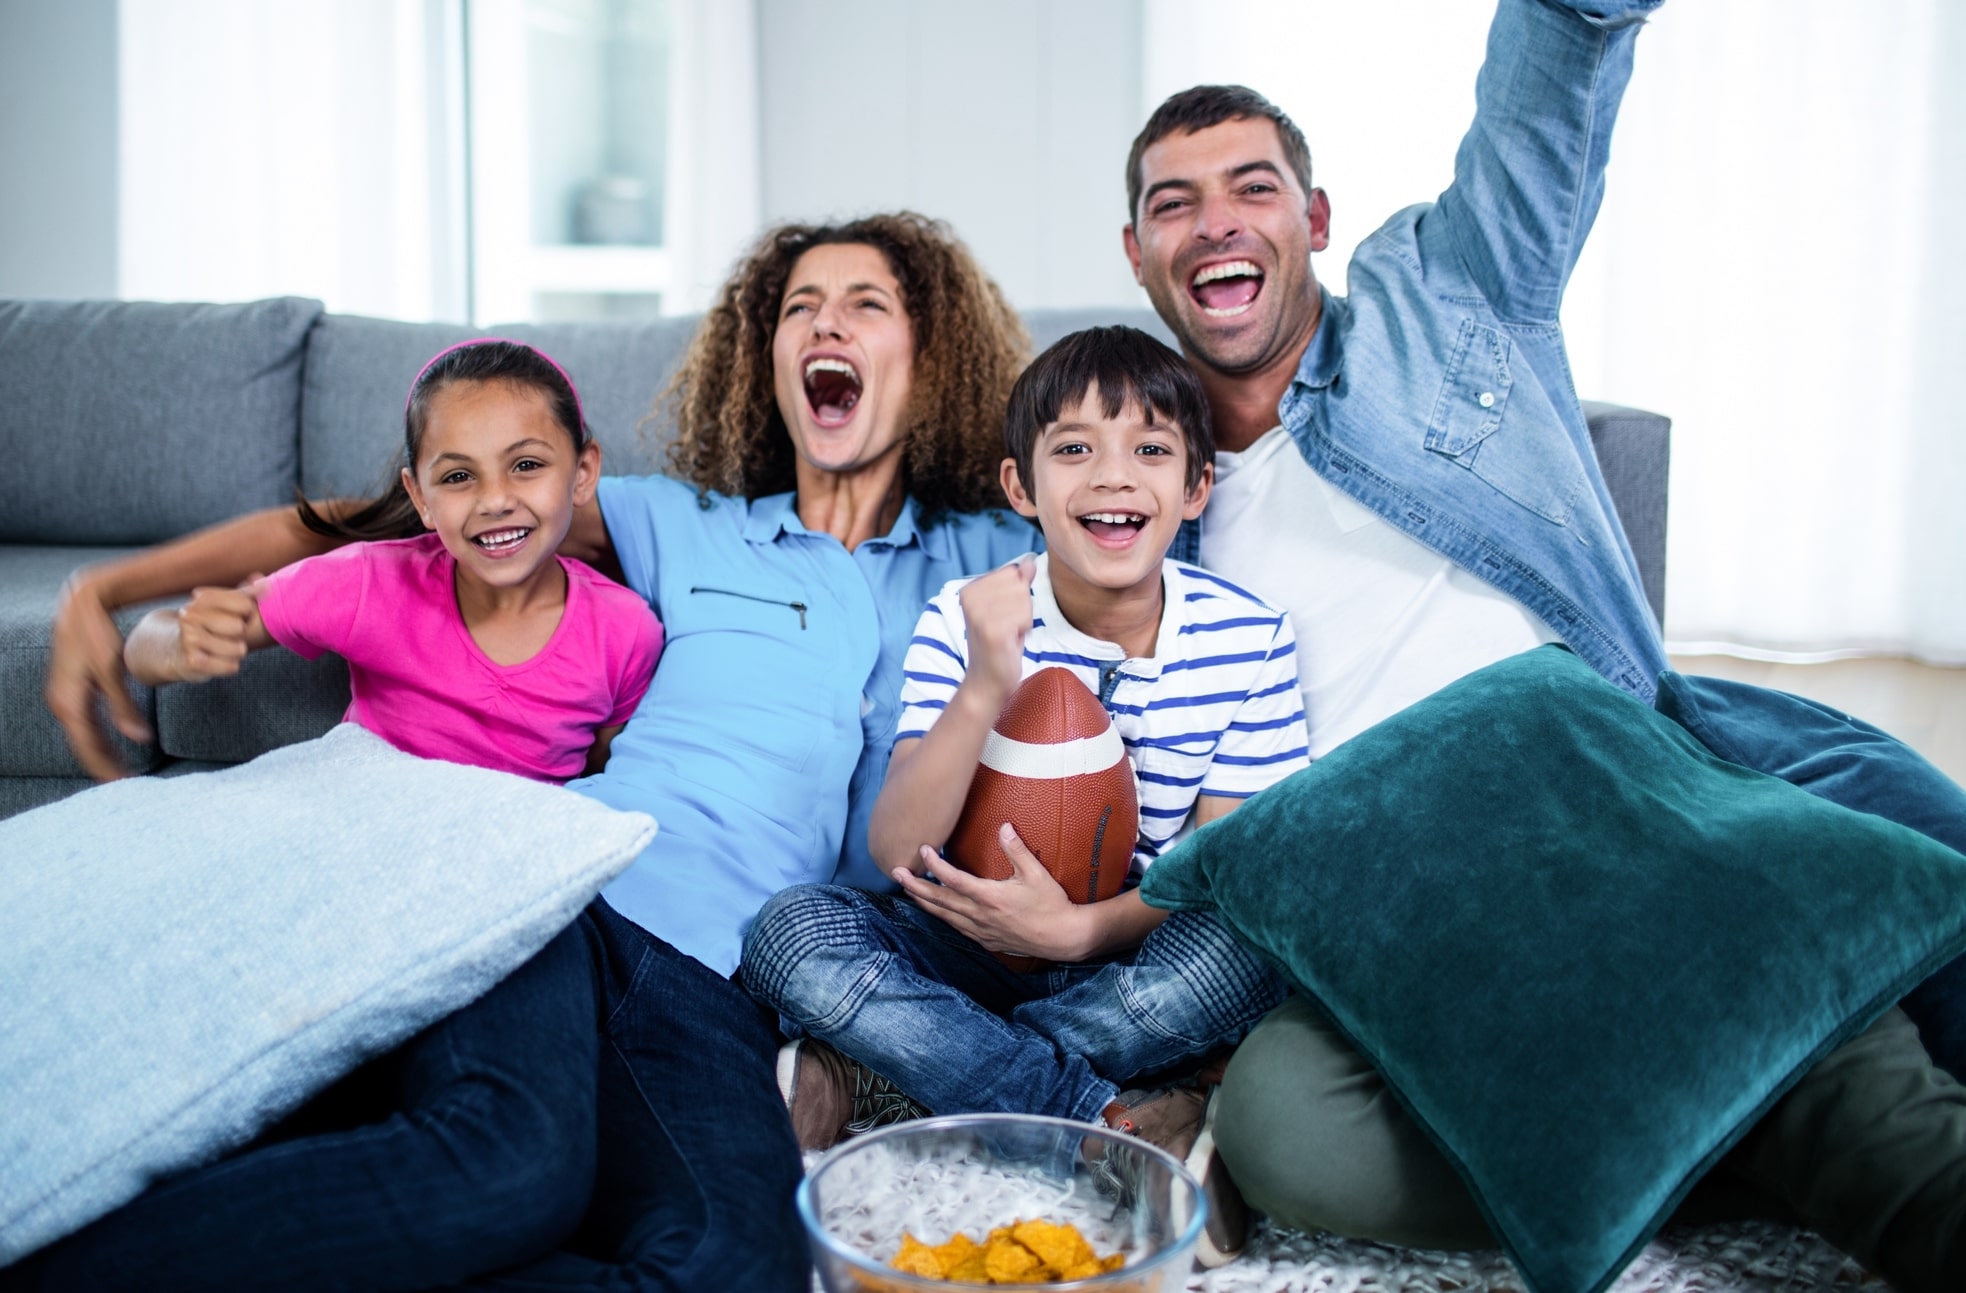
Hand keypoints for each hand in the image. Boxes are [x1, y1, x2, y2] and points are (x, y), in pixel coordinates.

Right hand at [46, 575, 150, 779]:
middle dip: (105, 765)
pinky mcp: (70, 693)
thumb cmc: (97, 636)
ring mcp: (64, 699)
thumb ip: (125, 707)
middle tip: (128, 784)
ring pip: (83, 736)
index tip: (125, 784)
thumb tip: (140, 739)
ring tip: (124, 771)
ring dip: (102, 754)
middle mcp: (61, 705)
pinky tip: (114, 746)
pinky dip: (99, 738)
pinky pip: (84, 724)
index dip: (106, 767)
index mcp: (69, 703)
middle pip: (84, 746)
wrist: (80, 610)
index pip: (88, 747)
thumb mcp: (113, 671)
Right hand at [167, 579, 265, 681]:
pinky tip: (217, 660)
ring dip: (236, 651)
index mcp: (201, 598)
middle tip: (227, 634)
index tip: (239, 615)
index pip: (245, 604)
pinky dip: (230, 666)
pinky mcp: (193, 662)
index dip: (249, 613)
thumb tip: (261, 580)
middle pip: (240, 627)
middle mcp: (191, 616)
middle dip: (241, 634)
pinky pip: (231, 666)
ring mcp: (189, 639)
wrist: (178, 651)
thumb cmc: (210, 625)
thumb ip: (246, 593)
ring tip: (222, 647)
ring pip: (238, 649)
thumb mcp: (226, 606)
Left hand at [894, 822, 1091, 962]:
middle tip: (896, 871)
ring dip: (923, 901)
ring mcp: (980, 930)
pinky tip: (935, 909)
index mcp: (990, 897)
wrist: (1062, 937)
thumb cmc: (1052, 904)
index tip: (923, 849)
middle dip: (915, 885)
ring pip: (943, 915)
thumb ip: (1017, 850)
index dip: (934, 864)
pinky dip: (941, 915)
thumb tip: (1004, 826)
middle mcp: (980, 915)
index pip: (953, 879)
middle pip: (939, 900)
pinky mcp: (985, 939)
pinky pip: (955, 927)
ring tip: (908, 889)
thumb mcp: (1037, 874)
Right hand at [956, 555, 1035, 707]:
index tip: (1004, 616)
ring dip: (1023, 621)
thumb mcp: (1008, 607)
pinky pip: (1025, 617)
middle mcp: (969, 597)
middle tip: (1007, 628)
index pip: (1013, 573)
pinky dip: (1023, 632)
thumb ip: (1018, 582)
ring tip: (1008, 635)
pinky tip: (1009, 642)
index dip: (1017, 596)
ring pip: (1024, 601)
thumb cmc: (1000, 644)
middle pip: (1019, 585)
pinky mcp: (991, 630)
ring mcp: (978, 614)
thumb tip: (1029, 560)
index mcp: (970, 589)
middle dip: (1022, 608)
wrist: (987, 681)